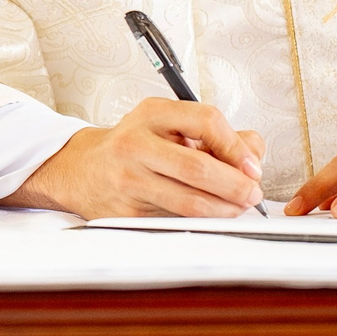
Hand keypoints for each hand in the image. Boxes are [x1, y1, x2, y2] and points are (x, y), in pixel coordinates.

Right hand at [0, 98, 265, 217]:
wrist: (81, 169)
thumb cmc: (133, 145)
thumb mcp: (168, 124)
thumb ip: (214, 134)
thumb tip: (254, 154)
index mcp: (152, 113)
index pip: (206, 121)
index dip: (237, 147)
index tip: (253, 166)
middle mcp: (136, 143)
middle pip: (198, 168)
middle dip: (235, 186)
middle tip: (253, 194)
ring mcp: (129, 180)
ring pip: (188, 202)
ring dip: (223, 209)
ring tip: (237, 207)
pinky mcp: (126, 212)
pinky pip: (174, 220)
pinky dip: (201, 222)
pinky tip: (212, 217)